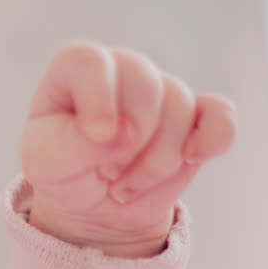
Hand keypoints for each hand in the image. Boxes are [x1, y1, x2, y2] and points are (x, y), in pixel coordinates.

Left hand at [20, 42, 236, 256]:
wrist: (92, 207)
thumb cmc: (62, 173)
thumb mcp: (47, 163)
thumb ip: (72, 145)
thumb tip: (123, 135)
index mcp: (76, 72)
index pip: (89, 61)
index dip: (98, 97)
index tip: (99, 137)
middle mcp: (121, 71)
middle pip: (143, 82)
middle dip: (130, 140)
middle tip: (107, 174)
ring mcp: (161, 93)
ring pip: (179, 108)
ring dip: (155, 162)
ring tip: (122, 188)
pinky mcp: (194, 120)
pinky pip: (220, 116)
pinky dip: (211, 139)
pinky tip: (191, 159)